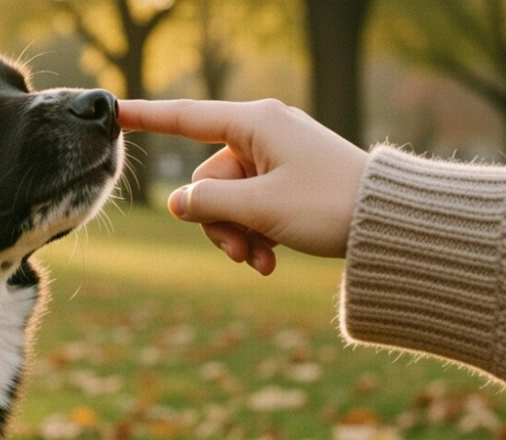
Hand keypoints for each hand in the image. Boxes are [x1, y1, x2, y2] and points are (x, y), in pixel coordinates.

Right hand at [118, 99, 368, 274]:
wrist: (393, 224)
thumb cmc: (329, 205)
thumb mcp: (259, 208)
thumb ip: (208, 204)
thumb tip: (177, 203)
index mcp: (256, 124)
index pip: (186, 118)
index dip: (146, 117)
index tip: (112, 112)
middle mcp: (263, 135)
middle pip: (208, 180)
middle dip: (218, 222)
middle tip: (241, 253)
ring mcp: (277, 159)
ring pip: (229, 201)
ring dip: (238, 236)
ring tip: (261, 262)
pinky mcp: (289, 182)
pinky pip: (252, 208)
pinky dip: (257, 235)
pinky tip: (272, 261)